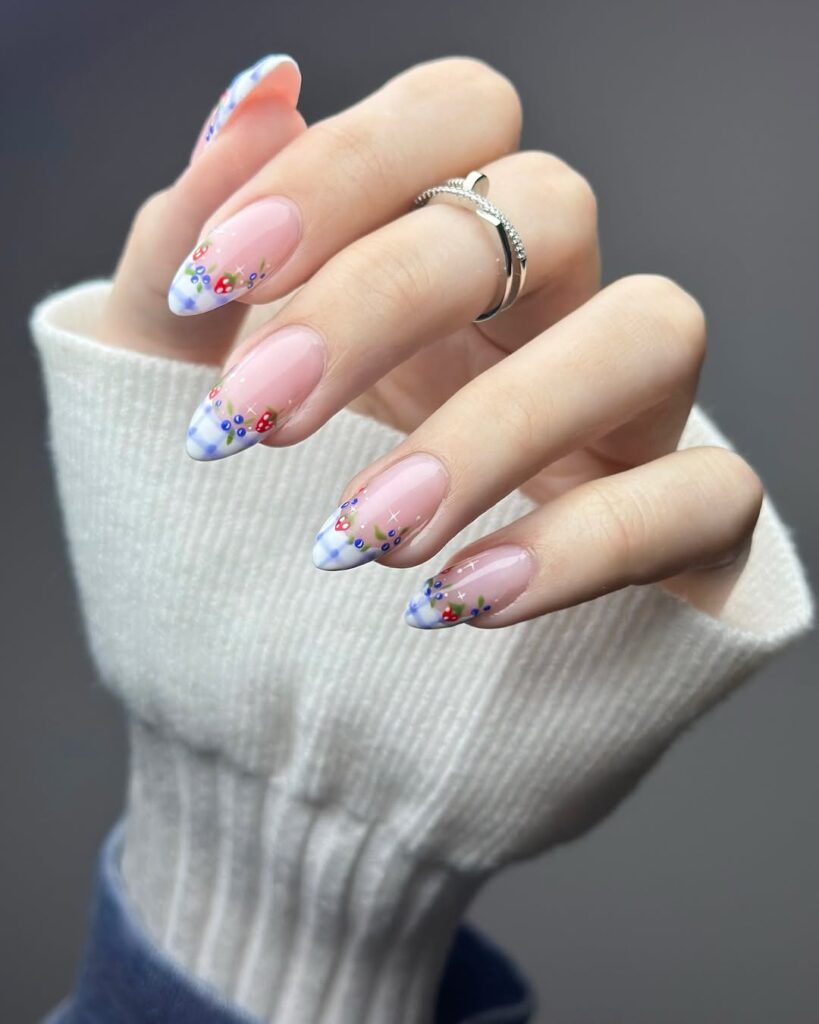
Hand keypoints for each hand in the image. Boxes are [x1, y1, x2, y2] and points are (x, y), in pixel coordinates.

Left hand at [98, 55, 761, 628]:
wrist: (287, 705)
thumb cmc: (232, 528)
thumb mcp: (172, 384)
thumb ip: (189, 242)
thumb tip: (259, 94)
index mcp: (436, 253)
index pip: (457, 116)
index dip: (344, 168)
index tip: (215, 284)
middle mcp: (550, 312)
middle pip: (552, 203)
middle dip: (388, 298)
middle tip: (260, 420)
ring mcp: (629, 421)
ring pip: (650, 331)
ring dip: (496, 426)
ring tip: (364, 534)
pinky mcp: (681, 534)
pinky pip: (699, 496)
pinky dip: (583, 542)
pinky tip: (457, 597)